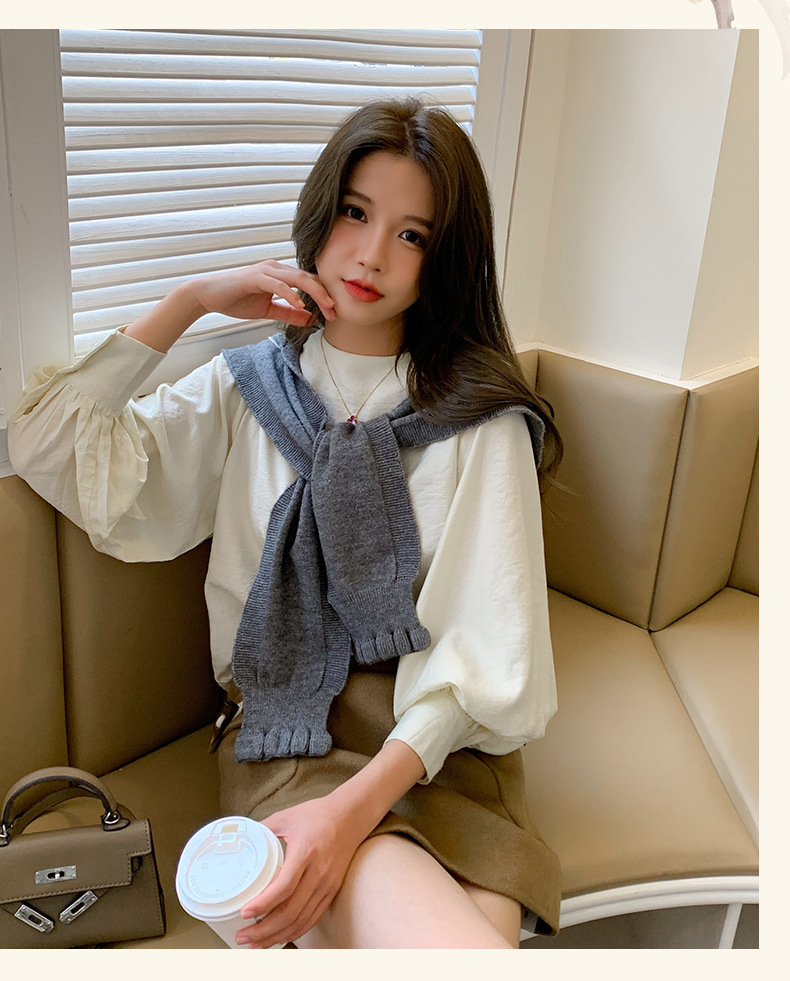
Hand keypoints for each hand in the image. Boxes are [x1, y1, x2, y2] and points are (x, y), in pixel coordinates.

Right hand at [192, 260, 335, 326]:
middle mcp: (276, 269)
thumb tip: (310, 319)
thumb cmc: (236, 299)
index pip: (309, 283)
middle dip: (325, 295)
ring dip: (315, 292)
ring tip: (326, 306)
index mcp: (281, 275)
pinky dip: (290, 294)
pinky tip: (300, 304)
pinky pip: (278, 284)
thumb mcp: (268, 310)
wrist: (208, 295)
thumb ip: (289, 313)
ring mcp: (266, 271)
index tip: (334, 313)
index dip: (324, 297)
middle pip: (309, 278)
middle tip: (336, 311)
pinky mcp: (255, 277)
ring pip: (298, 278)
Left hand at [234, 795, 366, 947]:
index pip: (285, 887)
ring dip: (276, 937)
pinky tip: (279, 937)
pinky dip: (294, 932)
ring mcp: (327, 884)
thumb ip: (263, 828)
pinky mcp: (332, 891)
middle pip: (291, 911)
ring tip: (255, 944)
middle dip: (264, 930)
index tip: (244, 912)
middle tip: (242, 936)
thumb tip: (240, 840)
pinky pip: (312, 918)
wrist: (351, 816)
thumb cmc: (318, 814)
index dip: (263, 904)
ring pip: (301, 920)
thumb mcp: (287, 816)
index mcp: (305, 852)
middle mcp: (318, 872)